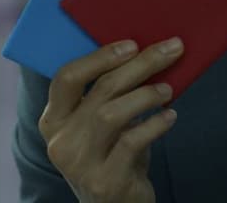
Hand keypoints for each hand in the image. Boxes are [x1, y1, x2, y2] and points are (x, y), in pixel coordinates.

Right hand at [38, 37, 183, 202]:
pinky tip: (170, 116)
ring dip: (146, 95)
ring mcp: (79, 163)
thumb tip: (151, 50)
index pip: (66, 78)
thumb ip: (112, 94)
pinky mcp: (104, 182)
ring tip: (168, 89)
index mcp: (54, 119)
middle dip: (140, 64)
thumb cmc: (114, 153)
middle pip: (100, 90)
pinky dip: (155, 124)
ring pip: (112, 114)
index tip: (133, 44)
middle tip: (172, 49)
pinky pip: (131, 142)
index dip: (100, 57)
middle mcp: (60, 140)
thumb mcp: (103, 123)